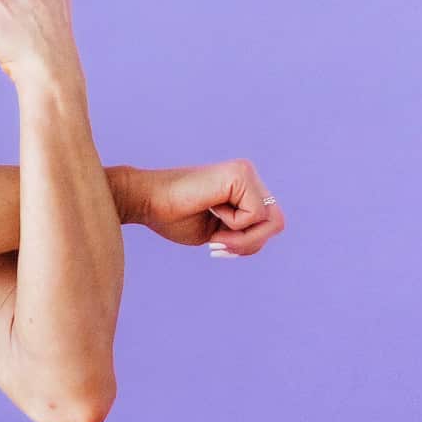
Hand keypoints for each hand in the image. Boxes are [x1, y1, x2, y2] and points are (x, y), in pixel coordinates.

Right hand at [126, 160, 286, 255]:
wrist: (145, 200)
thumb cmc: (171, 216)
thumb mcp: (216, 233)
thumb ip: (243, 234)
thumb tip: (264, 235)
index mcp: (242, 188)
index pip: (267, 223)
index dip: (247, 244)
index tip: (216, 249)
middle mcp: (248, 176)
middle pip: (275, 222)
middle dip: (249, 244)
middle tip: (216, 248)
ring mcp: (246, 173)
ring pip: (271, 220)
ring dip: (242, 239)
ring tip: (215, 238)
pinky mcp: (240, 174)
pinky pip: (256, 215)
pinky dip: (234, 225)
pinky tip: (210, 212)